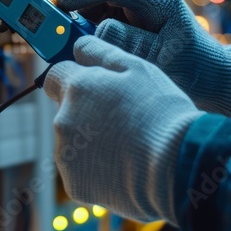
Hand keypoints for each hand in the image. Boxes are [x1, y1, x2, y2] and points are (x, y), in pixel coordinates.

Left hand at [44, 36, 203, 222]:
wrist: (175, 166)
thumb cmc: (160, 112)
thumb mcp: (137, 67)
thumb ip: (101, 52)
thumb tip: (77, 46)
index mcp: (76, 88)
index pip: (55, 75)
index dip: (74, 78)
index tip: (93, 86)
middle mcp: (63, 120)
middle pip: (66, 110)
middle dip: (87, 111)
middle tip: (124, 118)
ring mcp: (66, 155)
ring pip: (74, 141)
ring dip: (92, 140)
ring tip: (128, 144)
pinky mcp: (75, 184)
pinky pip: (81, 170)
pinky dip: (97, 168)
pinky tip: (124, 165)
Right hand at [54, 0, 230, 116]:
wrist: (214, 79)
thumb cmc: (195, 68)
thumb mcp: (162, 58)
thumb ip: (129, 42)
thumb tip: (98, 30)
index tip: (55, 2)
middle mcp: (145, 0)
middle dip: (72, 9)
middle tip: (48, 28)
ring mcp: (138, 12)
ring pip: (97, 9)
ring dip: (78, 24)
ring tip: (60, 44)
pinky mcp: (133, 25)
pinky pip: (103, 23)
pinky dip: (88, 34)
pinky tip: (78, 51)